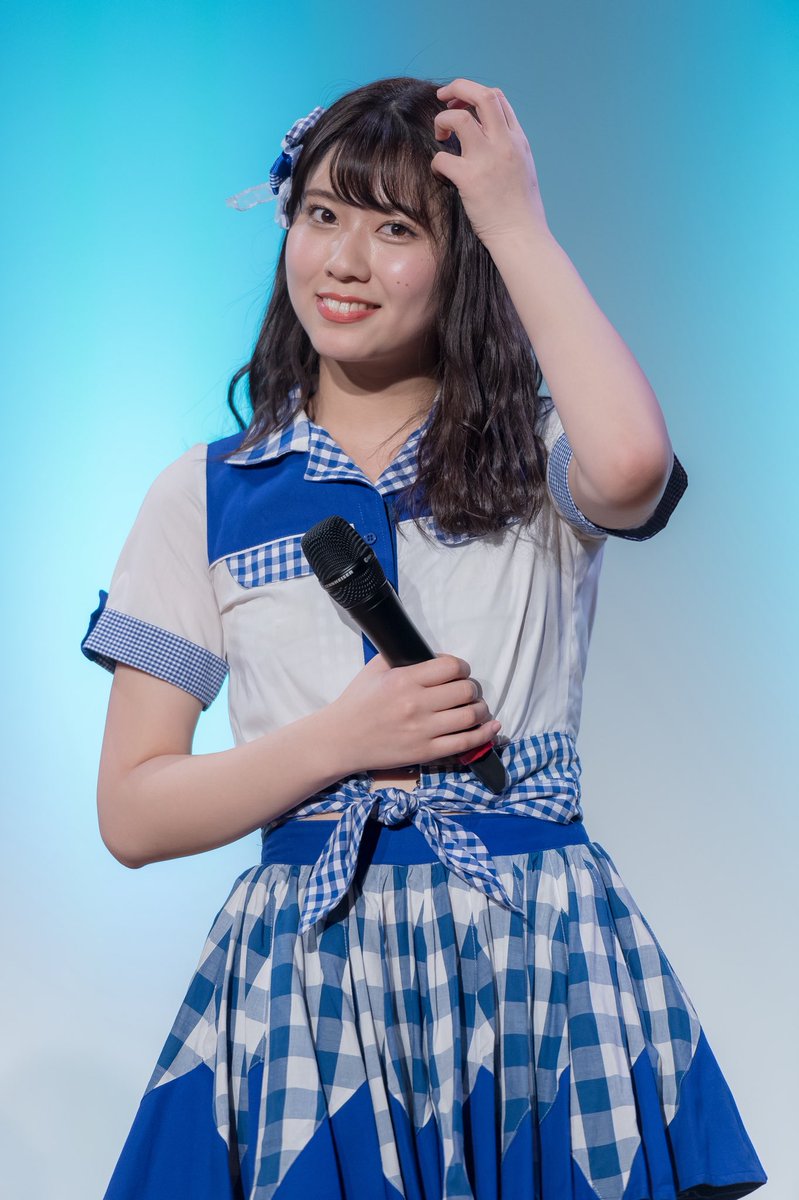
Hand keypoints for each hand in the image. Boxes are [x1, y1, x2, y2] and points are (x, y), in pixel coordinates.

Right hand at [328, 651, 500, 774]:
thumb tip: (432, 654)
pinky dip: (484, 734)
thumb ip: (402, 657)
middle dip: (472, 688)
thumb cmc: (357, 702)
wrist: (341, 740)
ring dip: (480, 710)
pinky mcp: (426, 752)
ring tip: (476, 708)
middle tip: (467, 691)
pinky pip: (465, 743)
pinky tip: (491, 727)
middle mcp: (416, 704)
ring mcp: (423, 731)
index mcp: (404, 680)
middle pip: (466, 690)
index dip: (462, 667)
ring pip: (471, 716)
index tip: (459, 671)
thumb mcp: (374, 669)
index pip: (451, 667)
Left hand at [431, 78, 549, 245]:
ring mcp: (487, 160)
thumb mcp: (523, 169)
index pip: (497, 98)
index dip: (475, 93)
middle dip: (457, 88)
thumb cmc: (520, 211)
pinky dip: (436, 163)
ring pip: (458, 117)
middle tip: (442, 97)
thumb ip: (508, 148)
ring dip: (442, 120)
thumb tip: (489, 137)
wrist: (521, 237)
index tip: (462, 104)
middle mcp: (504, 143)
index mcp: (517, 139)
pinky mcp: (470, 179)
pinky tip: (440, 174)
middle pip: (481, 95)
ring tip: (441, 137)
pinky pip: (441, 157)